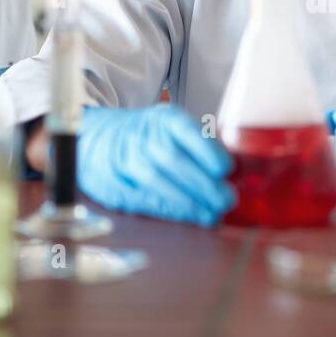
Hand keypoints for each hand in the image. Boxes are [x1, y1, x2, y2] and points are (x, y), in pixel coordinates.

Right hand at [77, 105, 233, 225]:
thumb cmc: (147, 137)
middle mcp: (141, 136)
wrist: (97, 140)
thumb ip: (201, 145)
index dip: (206, 149)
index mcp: (163, 119)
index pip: (185, 130)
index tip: (226, 169)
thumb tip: (238, 170)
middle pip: (171, 159)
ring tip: (211, 214)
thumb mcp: (172, 129)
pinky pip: (142, 198)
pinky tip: (187, 216)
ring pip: (155, 180)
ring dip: (187, 201)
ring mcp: (124, 160)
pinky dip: (167, 210)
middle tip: (225, 200)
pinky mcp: (114, 184)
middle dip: (201, 183)